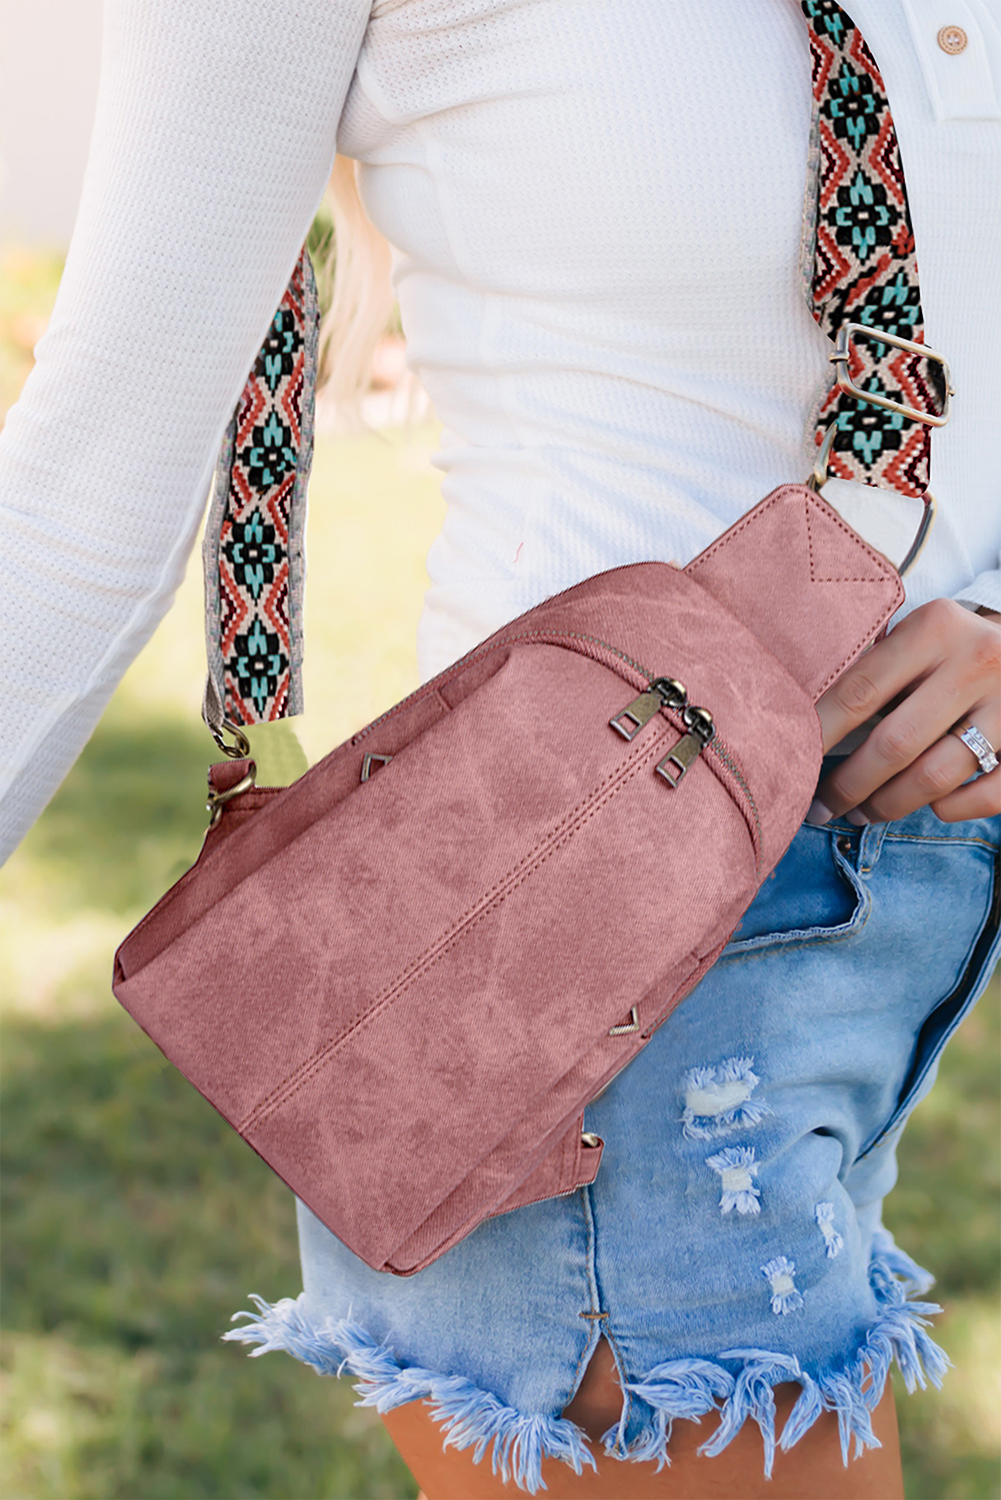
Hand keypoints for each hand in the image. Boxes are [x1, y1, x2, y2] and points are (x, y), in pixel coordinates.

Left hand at [810, 598, 1000, 825]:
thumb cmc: (952, 645)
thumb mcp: (917, 633)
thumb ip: (872, 662)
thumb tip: (804, 718)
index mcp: (935, 628)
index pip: (859, 691)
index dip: (819, 735)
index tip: (790, 762)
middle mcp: (976, 662)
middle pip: (895, 744)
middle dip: (848, 784)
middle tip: (819, 806)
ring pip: (935, 777)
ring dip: (887, 805)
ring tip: (859, 812)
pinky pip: (985, 796)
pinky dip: (950, 809)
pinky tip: (928, 805)